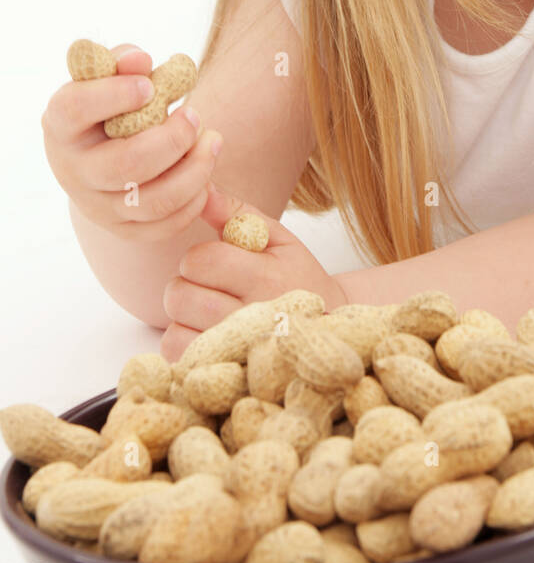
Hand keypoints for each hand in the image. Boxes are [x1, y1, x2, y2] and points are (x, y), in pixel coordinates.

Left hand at [159, 181, 347, 361]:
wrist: (329, 330)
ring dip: (184, 318)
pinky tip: (205, 334)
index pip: (201, 261)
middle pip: (180, 296)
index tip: (215, 263)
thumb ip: (238, 212)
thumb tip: (202, 190)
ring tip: (207, 312)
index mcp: (266, 278)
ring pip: (175, 330)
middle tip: (208, 287)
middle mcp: (251, 317)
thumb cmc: (298, 277)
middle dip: (186, 285)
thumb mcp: (279, 237)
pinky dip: (185, 344)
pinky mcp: (224, 372)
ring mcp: (238, 351)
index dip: (199, 258)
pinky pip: (181, 358)